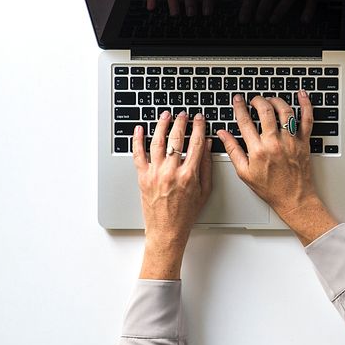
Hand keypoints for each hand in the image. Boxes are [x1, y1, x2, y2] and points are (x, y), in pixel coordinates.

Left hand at [132, 111, 212, 277]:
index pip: (195, 143)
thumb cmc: (187, 213)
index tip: (200, 118)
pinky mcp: (143, 177)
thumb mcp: (205, 190)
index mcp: (189, 175)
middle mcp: (171, 172)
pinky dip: (137, 140)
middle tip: (184, 114)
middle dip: (181, 122)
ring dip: (162, 125)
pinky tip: (140, 130)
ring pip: (157, 142)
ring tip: (165, 115)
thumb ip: (206, 166)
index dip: (199, 127)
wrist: (167, 230)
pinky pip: (138, 155)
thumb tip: (207, 145)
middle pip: (176, 139)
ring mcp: (155, 174)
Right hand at [217, 92, 336, 244]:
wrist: (294, 199)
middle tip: (254, 99)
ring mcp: (291, 141)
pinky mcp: (304, 142)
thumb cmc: (270, 189)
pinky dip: (306, 105)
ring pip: (285, 111)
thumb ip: (233, 150)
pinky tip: (301, 95)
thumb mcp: (244, 173)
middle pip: (265, 111)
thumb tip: (222, 134)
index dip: (240, 107)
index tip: (238, 100)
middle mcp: (275, 143)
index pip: (245, 121)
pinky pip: (307, 119)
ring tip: (270, 99)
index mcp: (258, 150)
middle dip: (257, 100)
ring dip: (276, 100)